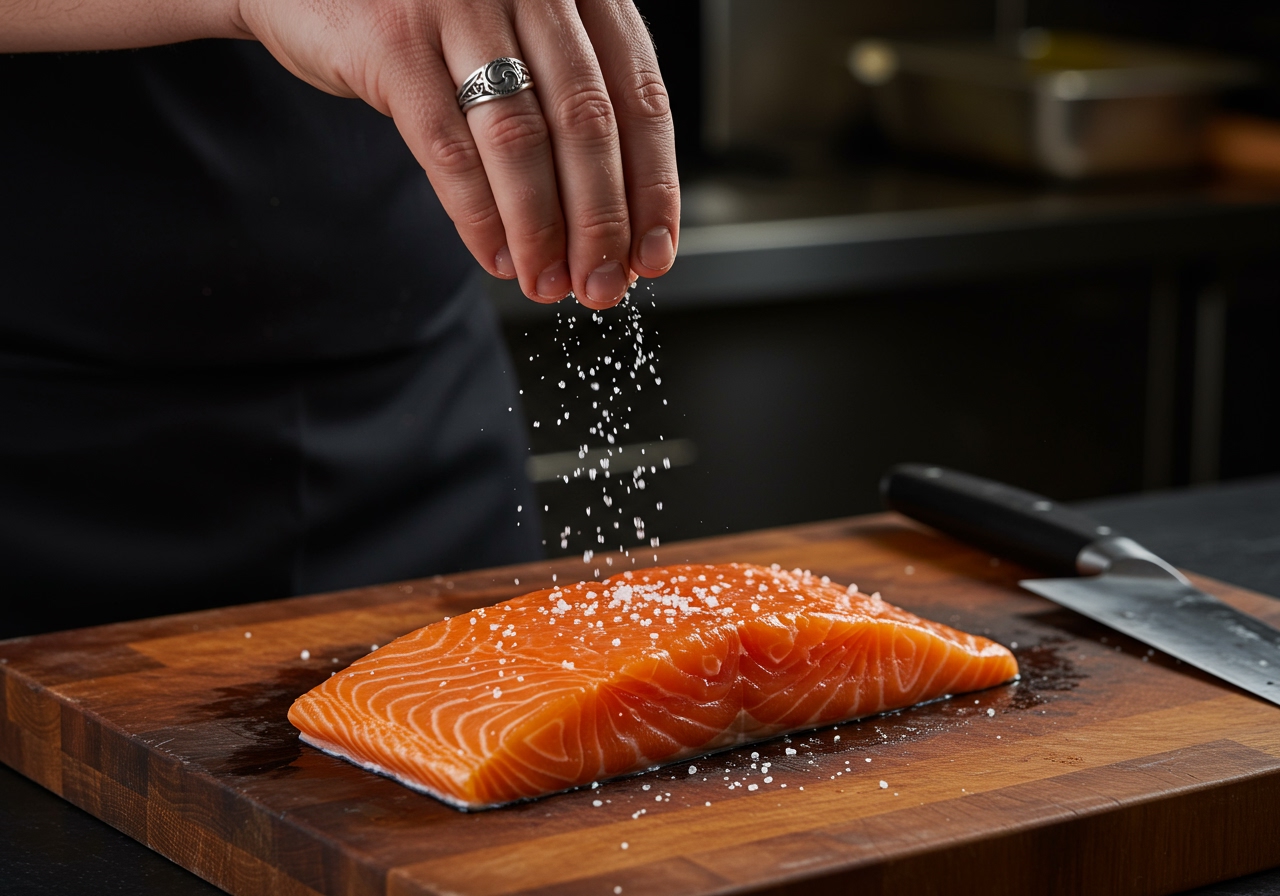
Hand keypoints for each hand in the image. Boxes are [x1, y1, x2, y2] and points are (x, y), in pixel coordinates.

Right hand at [236, 0, 679, 308]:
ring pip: (522, 139)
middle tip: (603, 285)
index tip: (652, 255)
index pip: (640, 97)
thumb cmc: (430, 14)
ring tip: (547, 282)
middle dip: (601, 222)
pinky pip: (449, 148)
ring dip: (541, 230)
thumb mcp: (517, 38)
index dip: (652, 187)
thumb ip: (564, 108)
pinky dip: (478, 215)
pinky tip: (496, 255)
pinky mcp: (394, 39)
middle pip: (588, 123)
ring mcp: (460, 4)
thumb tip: (608, 232)